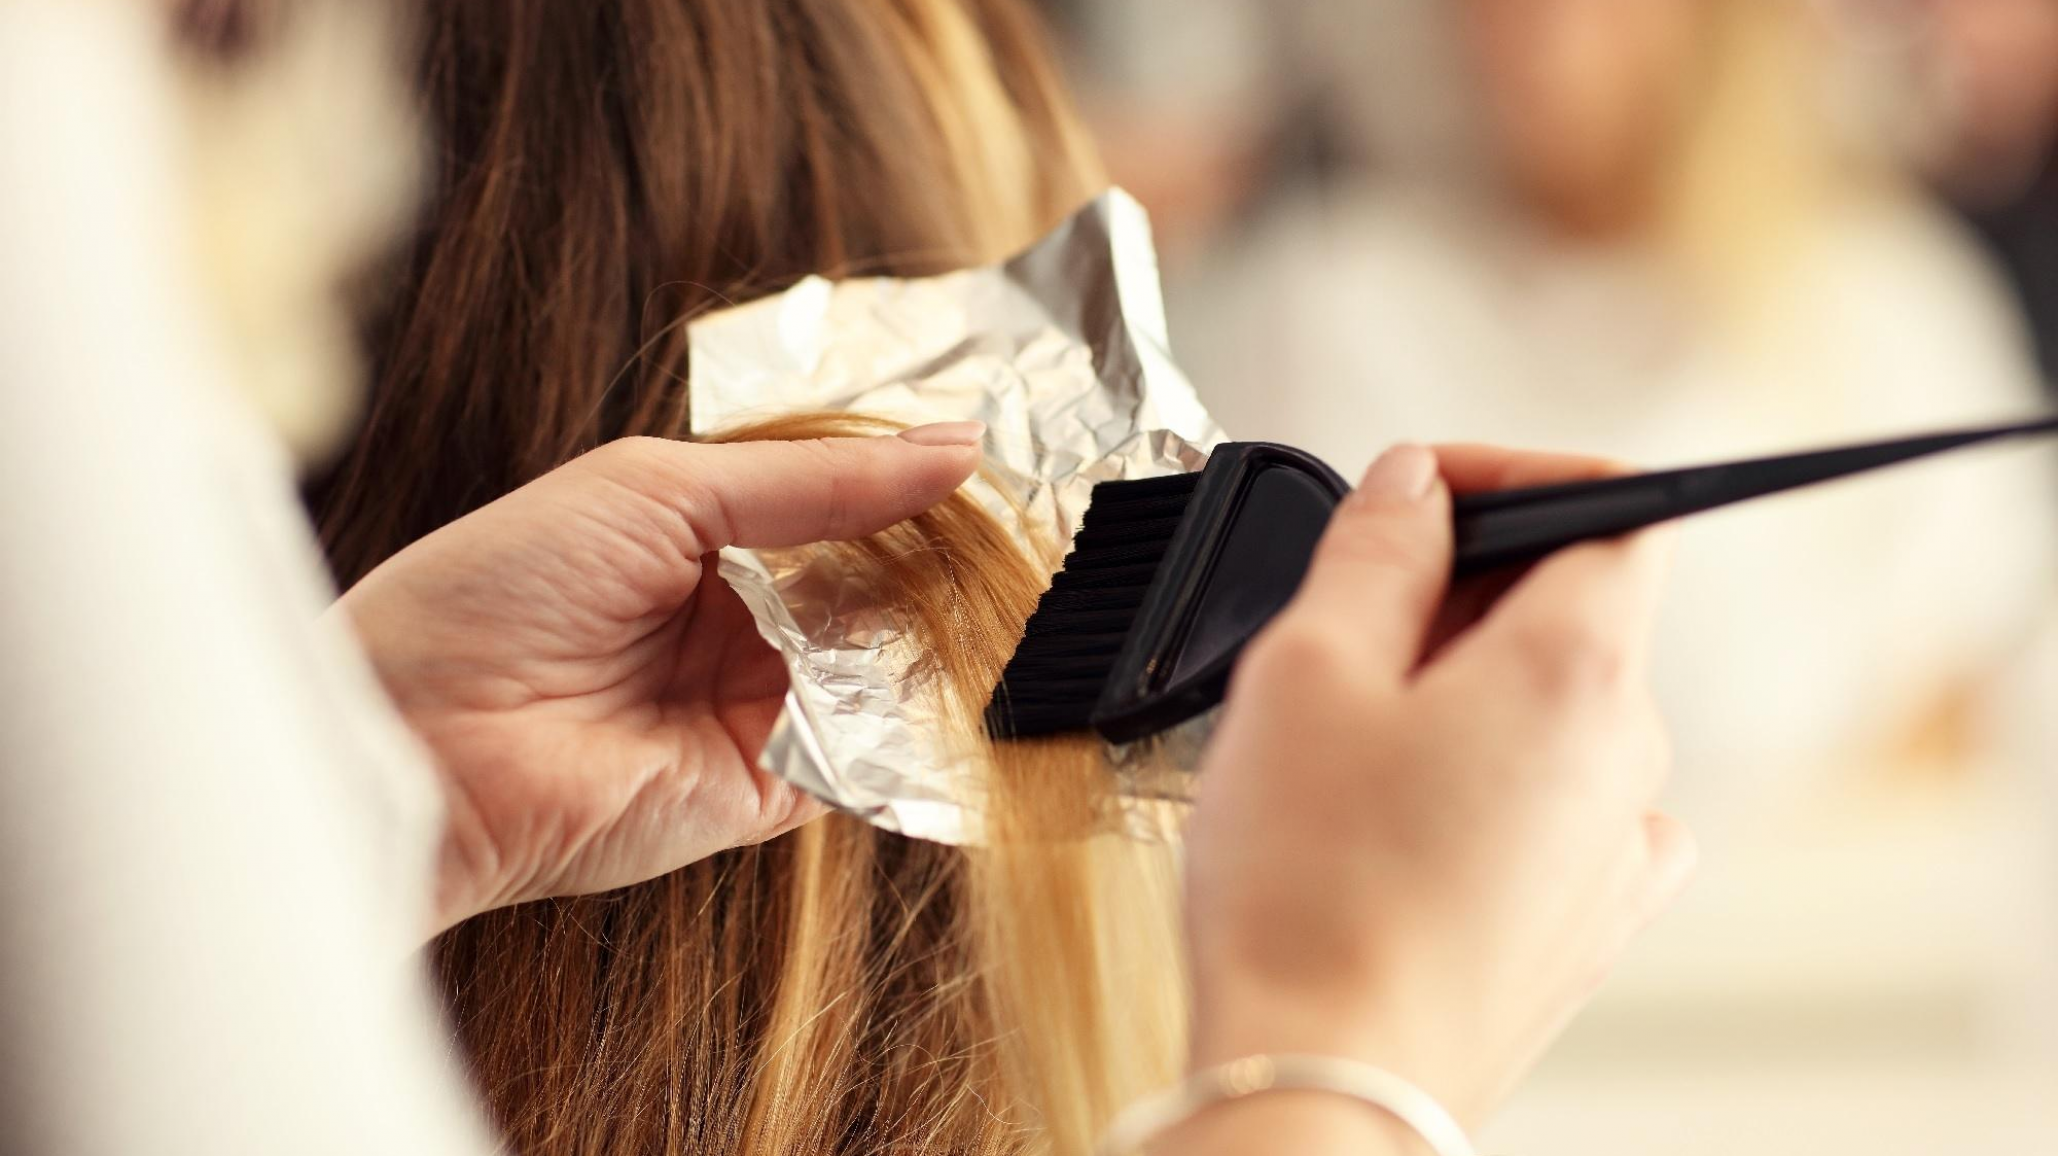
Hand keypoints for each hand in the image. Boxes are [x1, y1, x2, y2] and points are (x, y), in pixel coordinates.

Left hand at [332, 423, 985, 932]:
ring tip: (1016, 580)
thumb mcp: (659, 490)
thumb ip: (813, 479)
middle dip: (940, 553)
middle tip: (1032, 517)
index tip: (994, 451)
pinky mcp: (769, 792)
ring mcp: (754, 708)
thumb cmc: (497, 590)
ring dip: (942, 628)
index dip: (908, 482)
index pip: (834, 504)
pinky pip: (868, 756)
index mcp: (700, 538)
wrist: (416, 739)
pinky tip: (970, 666)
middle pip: (871, 584)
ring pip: (884, 665)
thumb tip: (952, 448)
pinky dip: (918, 720)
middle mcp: (734, 623)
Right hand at [1177, 443, 1694, 1148]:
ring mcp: (1615, 847)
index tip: (1420, 492)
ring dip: (1462, 687)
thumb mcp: (1305, 671)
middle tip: (1336, 629)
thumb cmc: (1313, 894)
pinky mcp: (1582, 920)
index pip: (1614, 504)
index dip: (1512, 473)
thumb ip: (1376, 551)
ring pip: (1552, 708)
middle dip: (1459, 587)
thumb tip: (1414, 485)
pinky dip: (1484, 779)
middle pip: (1574, 607)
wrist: (1328, 1083)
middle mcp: (1628, 756)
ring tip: (1343, 744)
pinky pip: (1552, 805)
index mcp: (1579, 669)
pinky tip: (1399, 820)